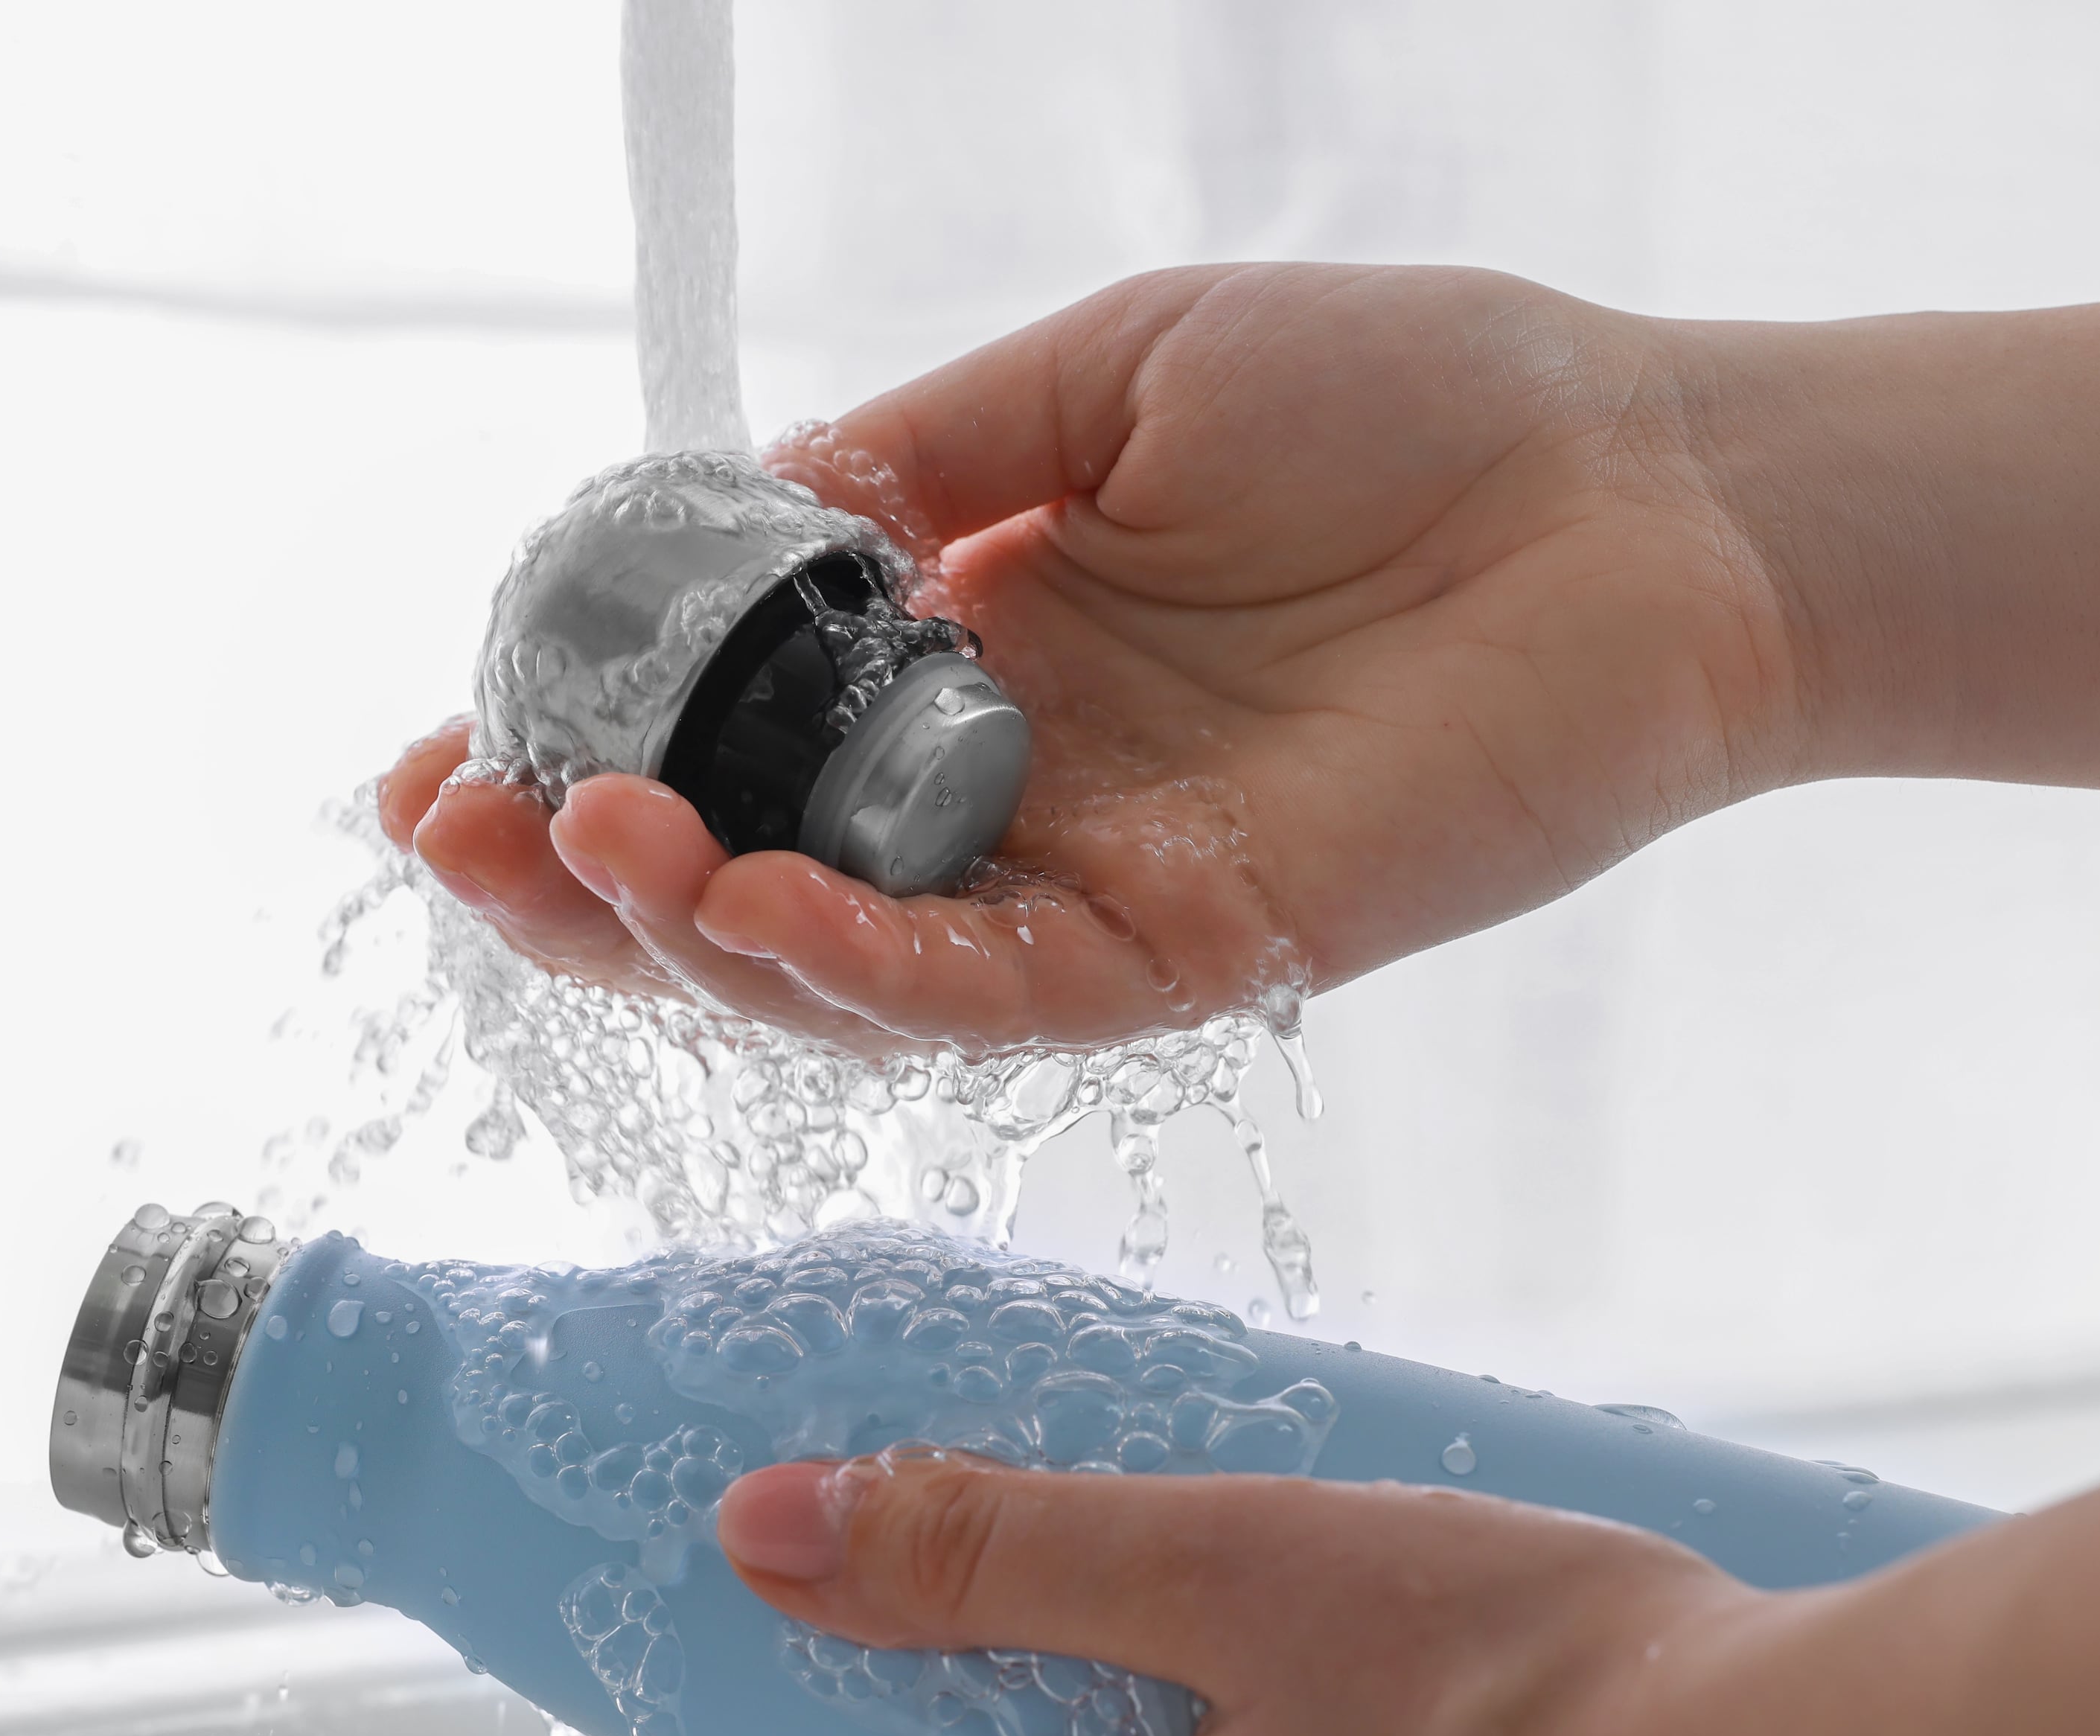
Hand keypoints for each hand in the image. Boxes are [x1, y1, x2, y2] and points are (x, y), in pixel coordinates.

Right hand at [388, 265, 1797, 1050]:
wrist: (1653, 484)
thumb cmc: (1418, 402)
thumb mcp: (1113, 374)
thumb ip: (926, 454)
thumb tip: (746, 506)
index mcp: (980, 658)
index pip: (737, 750)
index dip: (584, 758)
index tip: (446, 742)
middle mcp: (1017, 798)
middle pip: (752, 895)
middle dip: (583, 883)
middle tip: (455, 830)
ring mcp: (1101, 885)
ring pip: (848, 979)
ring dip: (692, 937)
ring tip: (580, 852)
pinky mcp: (1206, 950)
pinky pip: (1003, 997)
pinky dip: (866, 972)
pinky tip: (755, 916)